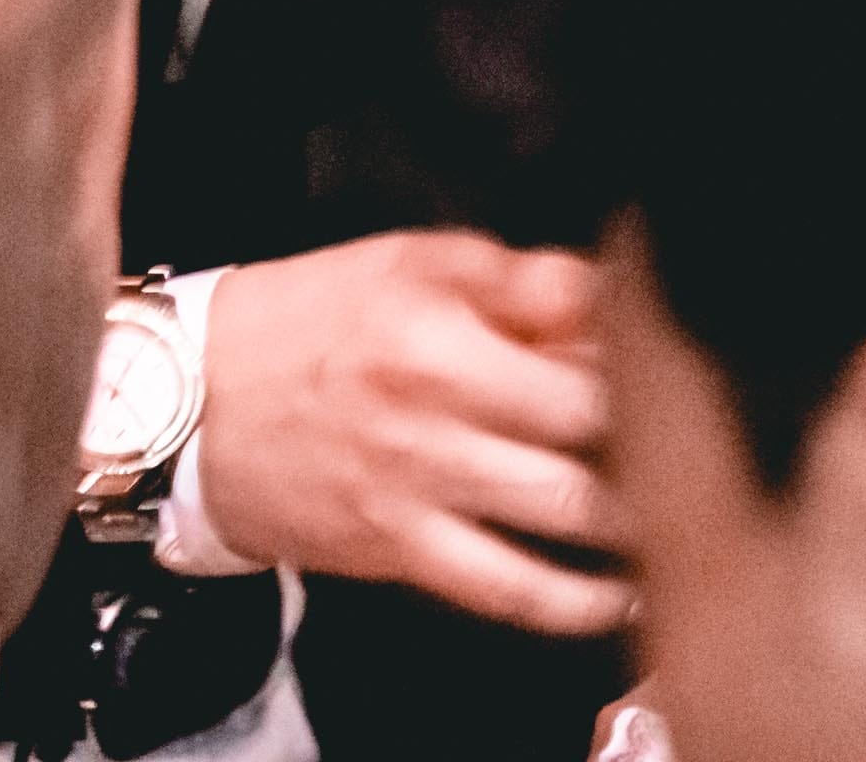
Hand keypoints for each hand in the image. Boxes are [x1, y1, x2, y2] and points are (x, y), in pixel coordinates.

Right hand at [198, 234, 627, 635]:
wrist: (188, 405)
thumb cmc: (297, 325)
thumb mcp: (397, 263)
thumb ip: (506, 274)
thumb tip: (598, 291)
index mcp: (436, 326)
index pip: (581, 341)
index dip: (636, 353)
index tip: (661, 361)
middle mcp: (434, 408)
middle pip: (590, 428)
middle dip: (649, 434)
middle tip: (677, 435)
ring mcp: (420, 487)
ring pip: (566, 512)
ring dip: (635, 518)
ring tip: (670, 511)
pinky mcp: (401, 550)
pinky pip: (508, 588)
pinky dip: (574, 602)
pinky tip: (616, 596)